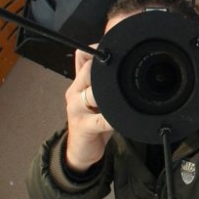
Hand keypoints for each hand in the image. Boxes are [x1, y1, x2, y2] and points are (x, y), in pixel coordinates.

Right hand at [64, 46, 113, 171]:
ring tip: (123, 93)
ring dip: (108, 93)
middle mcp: (74, 92)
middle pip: (87, 71)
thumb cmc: (91, 120)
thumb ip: (100, 79)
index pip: (83, 57)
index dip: (98, 50)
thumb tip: (110, 51)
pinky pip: (99, 120)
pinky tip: (120, 117)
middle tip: (123, 71)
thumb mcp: (94, 96)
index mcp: (78, 83)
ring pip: (91, 94)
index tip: (116, 49)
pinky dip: (111, 118)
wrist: (79, 149)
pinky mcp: (83, 127)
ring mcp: (76, 109)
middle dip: (105, 70)